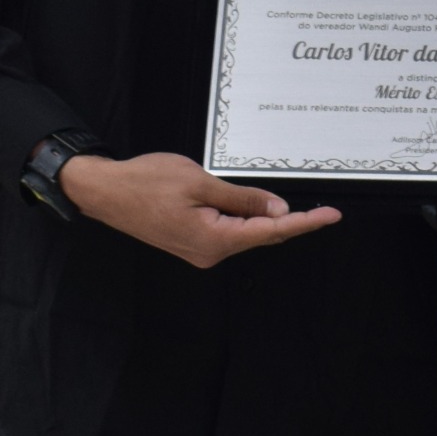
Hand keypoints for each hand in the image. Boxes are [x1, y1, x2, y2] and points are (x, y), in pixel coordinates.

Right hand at [58, 152, 340, 267]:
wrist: (105, 192)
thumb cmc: (146, 182)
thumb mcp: (200, 182)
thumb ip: (242, 199)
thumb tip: (278, 210)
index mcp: (214, 239)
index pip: (271, 231)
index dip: (304, 223)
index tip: (330, 216)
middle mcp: (210, 253)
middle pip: (261, 237)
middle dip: (292, 224)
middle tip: (324, 212)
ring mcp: (200, 251)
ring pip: (245, 235)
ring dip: (265, 221)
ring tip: (287, 209)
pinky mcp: (192, 243)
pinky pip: (228, 233)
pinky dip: (245, 221)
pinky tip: (256, 210)